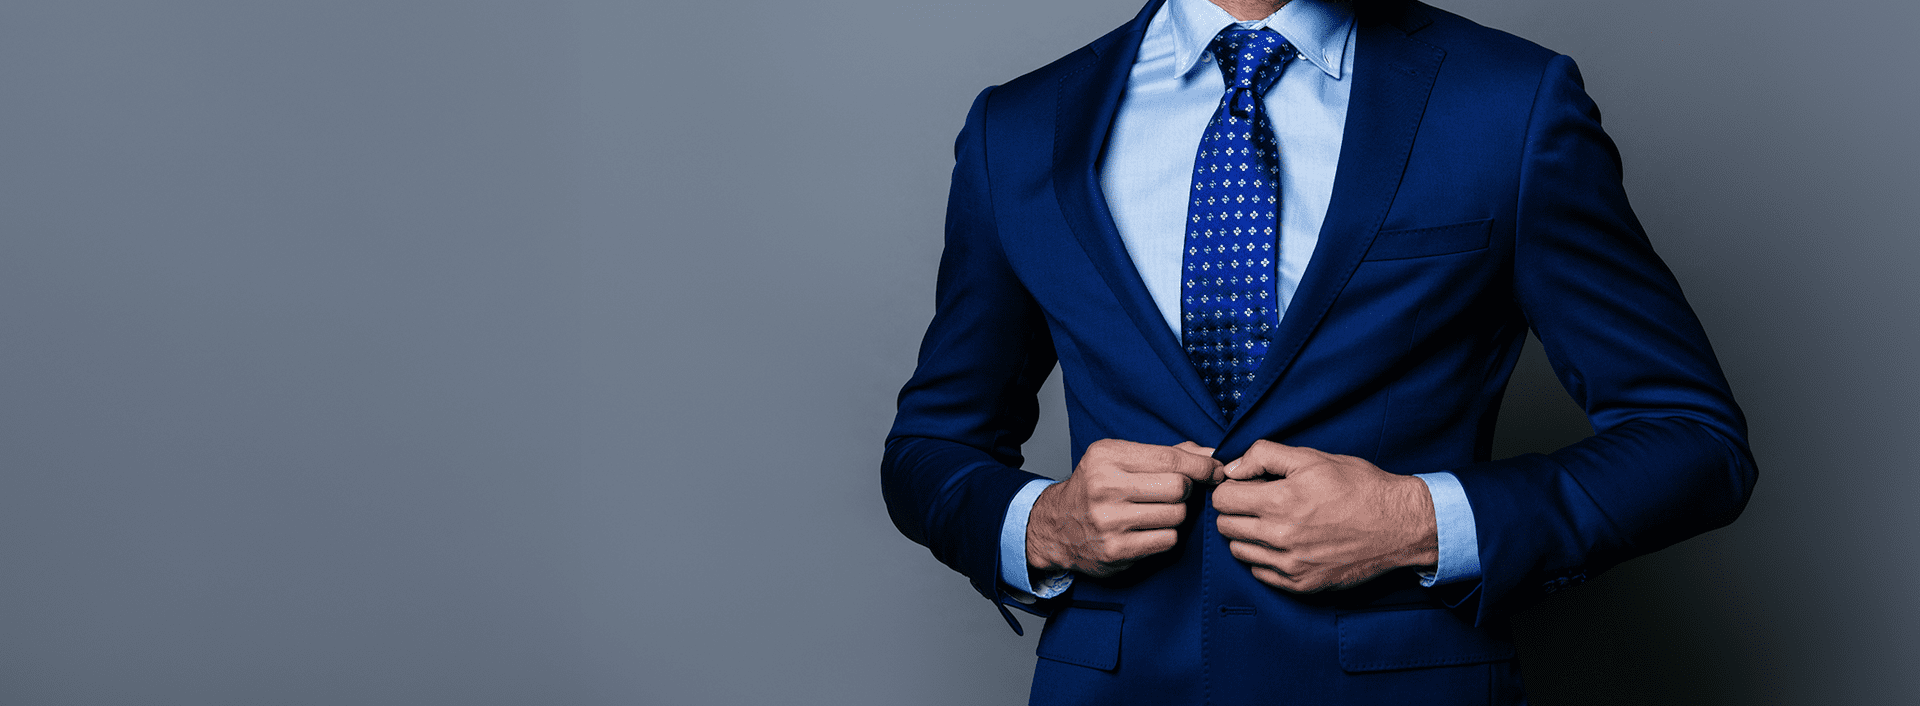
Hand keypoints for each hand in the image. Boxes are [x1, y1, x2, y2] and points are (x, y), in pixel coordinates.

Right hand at [1027, 439, 1221, 577]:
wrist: (1056, 527)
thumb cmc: (1096, 488)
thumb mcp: (1120, 458)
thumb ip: (1166, 453)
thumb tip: (1212, 455)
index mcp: (1106, 456)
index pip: (1170, 459)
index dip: (1201, 465)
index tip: (1215, 470)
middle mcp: (1105, 487)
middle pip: (1179, 488)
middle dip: (1187, 490)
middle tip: (1177, 492)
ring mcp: (1109, 521)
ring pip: (1177, 515)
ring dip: (1177, 514)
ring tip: (1158, 512)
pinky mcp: (1116, 551)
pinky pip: (1167, 540)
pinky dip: (1167, 535)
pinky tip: (1150, 530)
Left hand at [1211, 441, 1436, 592]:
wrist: (1399, 525)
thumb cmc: (1358, 486)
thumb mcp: (1312, 458)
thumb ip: (1264, 456)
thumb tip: (1231, 468)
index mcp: (1280, 501)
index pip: (1223, 499)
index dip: (1230, 488)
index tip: (1244, 485)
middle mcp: (1280, 537)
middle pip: (1225, 526)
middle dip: (1234, 510)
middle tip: (1255, 502)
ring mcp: (1290, 565)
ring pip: (1239, 551)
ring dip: (1246, 535)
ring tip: (1269, 522)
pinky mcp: (1301, 584)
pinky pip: (1260, 573)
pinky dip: (1263, 558)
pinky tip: (1282, 543)